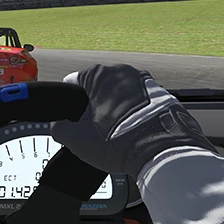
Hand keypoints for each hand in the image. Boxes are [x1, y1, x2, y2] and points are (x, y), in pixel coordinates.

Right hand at [51, 64, 223, 223]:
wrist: (165, 151)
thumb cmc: (122, 142)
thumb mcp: (78, 141)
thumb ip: (60, 130)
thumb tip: (57, 128)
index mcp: (100, 75)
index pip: (76, 80)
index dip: (71, 99)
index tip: (72, 112)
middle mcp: (125, 72)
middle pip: (102, 88)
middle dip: (96, 106)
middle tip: (95, 130)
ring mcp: (147, 82)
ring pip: (123, 95)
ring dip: (118, 110)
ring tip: (117, 135)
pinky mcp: (164, 96)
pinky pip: (143, 103)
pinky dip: (138, 115)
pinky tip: (135, 134)